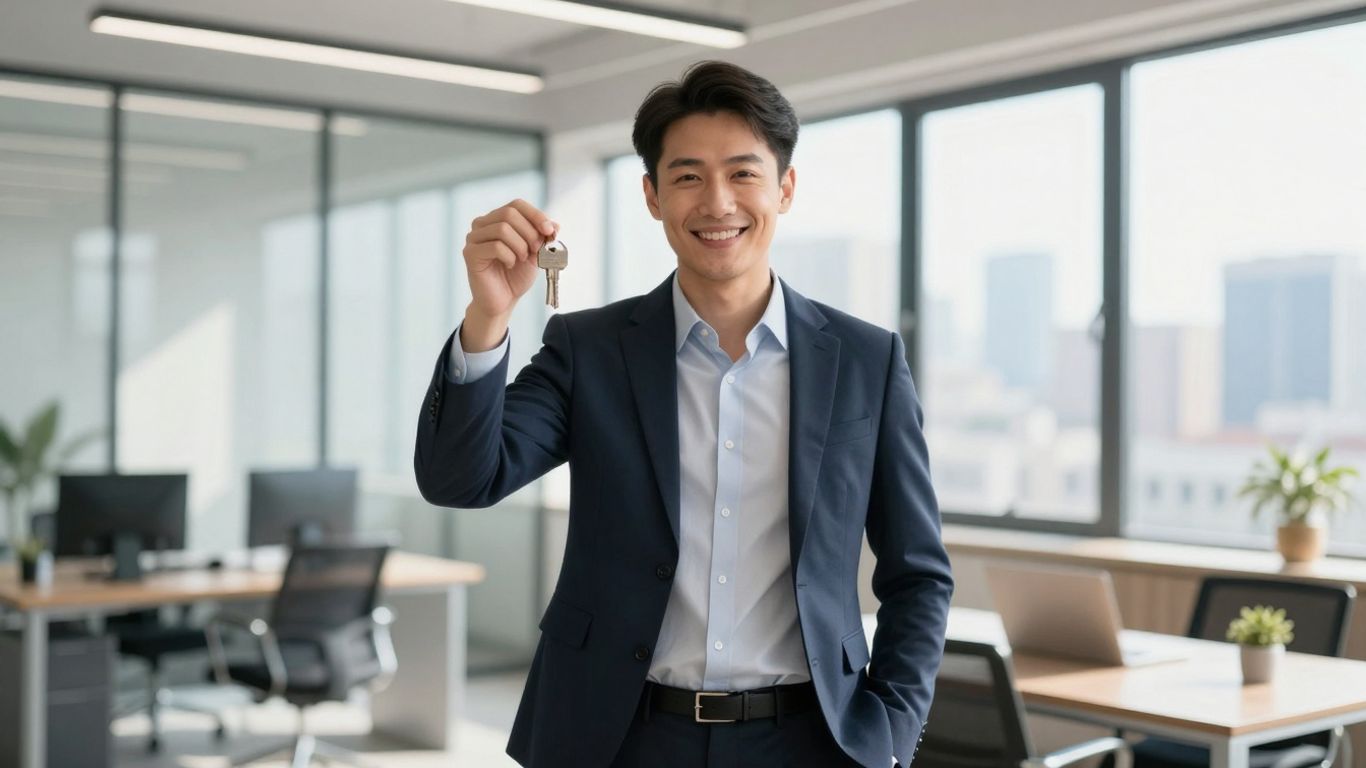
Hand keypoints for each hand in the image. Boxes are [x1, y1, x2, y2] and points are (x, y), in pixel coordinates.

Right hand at [461, 199, 556, 350]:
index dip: (536, 215)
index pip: (516, 205)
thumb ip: (543, 237)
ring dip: (520, 246)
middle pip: (509, 214)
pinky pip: (495, 247)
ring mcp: (473, 238)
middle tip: (536, 250)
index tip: (549, 231)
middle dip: (529, 232)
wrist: (503, 300)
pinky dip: (509, 256)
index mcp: (497, 219)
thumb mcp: (536, 253)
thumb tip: (555, 224)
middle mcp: (482, 224)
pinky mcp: (470, 253)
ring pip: (502, 229)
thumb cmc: (517, 275)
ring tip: (522, 259)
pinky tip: (510, 264)